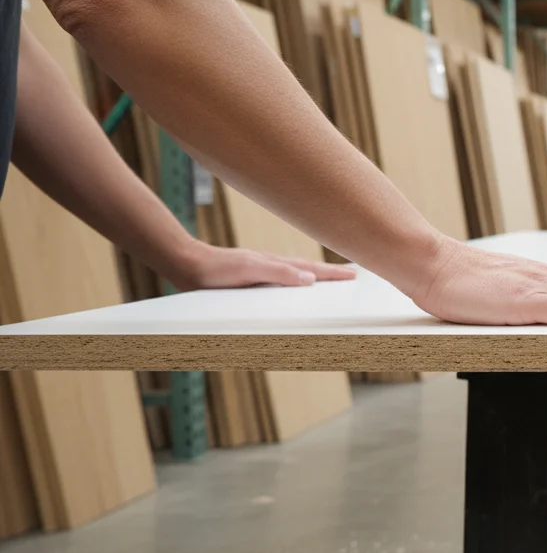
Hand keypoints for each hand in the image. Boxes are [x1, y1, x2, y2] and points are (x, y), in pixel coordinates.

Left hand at [168, 240, 356, 291]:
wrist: (187, 265)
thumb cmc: (216, 269)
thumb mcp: (249, 269)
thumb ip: (279, 273)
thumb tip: (309, 279)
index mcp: (277, 264)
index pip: (313, 269)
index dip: (334, 273)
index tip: (354, 275)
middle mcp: (273, 267)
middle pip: (309, 270)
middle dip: (331, 273)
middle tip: (351, 276)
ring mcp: (263, 272)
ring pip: (296, 274)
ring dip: (314, 277)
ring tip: (329, 281)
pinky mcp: (251, 281)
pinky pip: (281, 281)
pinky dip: (295, 283)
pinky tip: (293, 288)